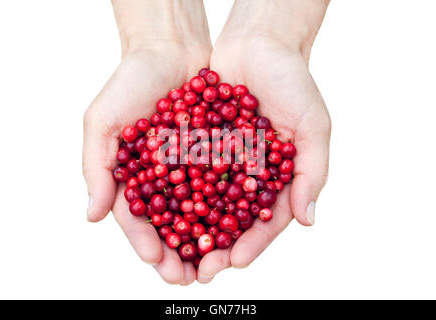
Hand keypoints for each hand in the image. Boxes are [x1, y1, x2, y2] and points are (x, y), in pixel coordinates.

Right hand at [83, 0, 210, 284]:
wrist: (170, 50)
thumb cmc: (129, 83)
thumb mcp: (102, 122)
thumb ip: (96, 168)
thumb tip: (91, 216)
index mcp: (132, 176)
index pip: (136, 219)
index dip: (145, 242)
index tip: (158, 261)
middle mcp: (163, 177)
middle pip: (171, 222)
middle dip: (180, 250)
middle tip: (192, 276)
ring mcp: (192, 167)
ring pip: (201, 209)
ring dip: (209, 236)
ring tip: (220, 260)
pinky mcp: (217, 153)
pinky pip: (226, 181)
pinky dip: (232, 202)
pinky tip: (241, 222)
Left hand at [196, 0, 330, 282]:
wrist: (258, 43)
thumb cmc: (293, 82)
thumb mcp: (313, 126)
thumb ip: (311, 173)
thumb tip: (308, 220)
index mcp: (275, 177)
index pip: (265, 219)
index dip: (252, 243)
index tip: (234, 261)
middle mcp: (245, 174)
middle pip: (229, 218)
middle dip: (214, 244)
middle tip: (197, 271)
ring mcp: (219, 160)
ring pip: (201, 201)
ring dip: (187, 227)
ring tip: (171, 251)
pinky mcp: (195, 142)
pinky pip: (181, 169)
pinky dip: (169, 189)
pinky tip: (155, 208)